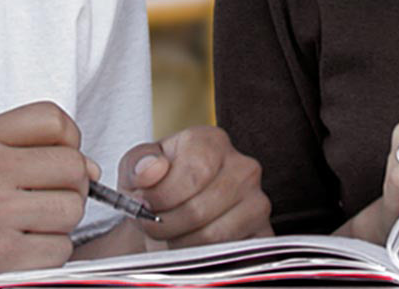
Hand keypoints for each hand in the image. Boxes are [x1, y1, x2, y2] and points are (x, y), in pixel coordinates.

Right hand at [0, 101, 97, 286]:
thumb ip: (29, 145)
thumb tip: (91, 167)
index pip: (53, 118)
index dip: (70, 138)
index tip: (61, 155)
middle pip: (72, 165)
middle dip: (72, 184)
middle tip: (49, 194)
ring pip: (72, 209)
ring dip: (61, 221)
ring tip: (31, 220)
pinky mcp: (2, 254)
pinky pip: (60, 248)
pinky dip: (49, 250)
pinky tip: (23, 244)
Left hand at [117, 125, 271, 246]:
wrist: (170, 213)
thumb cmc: (157, 186)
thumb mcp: (136, 167)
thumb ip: (138, 163)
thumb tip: (152, 168)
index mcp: (212, 142)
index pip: (194, 172)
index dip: (162, 195)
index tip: (145, 203)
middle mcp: (242, 168)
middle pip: (199, 209)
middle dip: (165, 224)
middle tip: (152, 224)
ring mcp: (257, 202)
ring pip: (214, 236)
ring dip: (181, 243)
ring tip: (171, 234)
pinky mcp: (263, 233)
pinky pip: (231, 254)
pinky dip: (204, 257)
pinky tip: (192, 245)